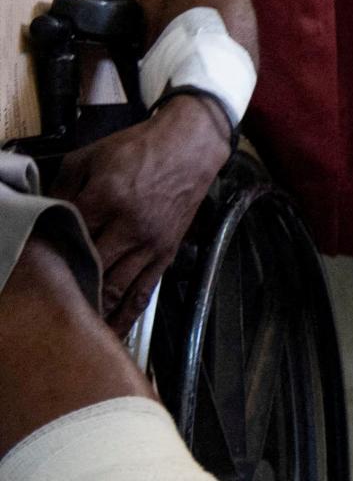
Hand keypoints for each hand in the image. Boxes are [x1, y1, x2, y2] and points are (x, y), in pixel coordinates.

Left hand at [56, 97, 231, 332]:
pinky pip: (145, 289)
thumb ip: (63, 185)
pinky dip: (128, 312)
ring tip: (77, 332)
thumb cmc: (140, 149)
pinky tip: (116, 330)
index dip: (50, 255)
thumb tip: (44, 212)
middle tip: (48, 311)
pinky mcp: (166, 252)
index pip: (69, 236)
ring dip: (96, 310)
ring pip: (116, 287)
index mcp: (105, 198)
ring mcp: (149, 243)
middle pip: (91, 268)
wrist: (189, 148)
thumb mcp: (89, 156)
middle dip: (70, 291)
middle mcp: (128, 226)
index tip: (34, 271)